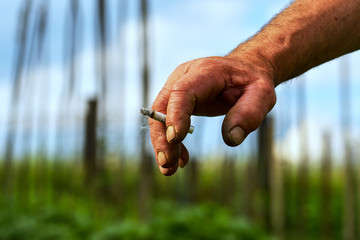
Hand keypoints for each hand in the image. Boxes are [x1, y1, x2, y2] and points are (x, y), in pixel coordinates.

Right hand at [149, 55, 275, 175]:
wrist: (244, 71)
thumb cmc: (252, 83)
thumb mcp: (262, 94)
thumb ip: (250, 114)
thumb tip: (231, 139)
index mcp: (205, 72)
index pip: (182, 91)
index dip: (176, 114)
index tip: (176, 139)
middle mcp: (184, 77)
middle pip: (163, 106)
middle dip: (162, 137)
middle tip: (168, 164)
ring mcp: (176, 87)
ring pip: (159, 116)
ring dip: (162, 144)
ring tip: (170, 170)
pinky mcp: (176, 101)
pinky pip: (165, 122)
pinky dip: (170, 143)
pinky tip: (182, 160)